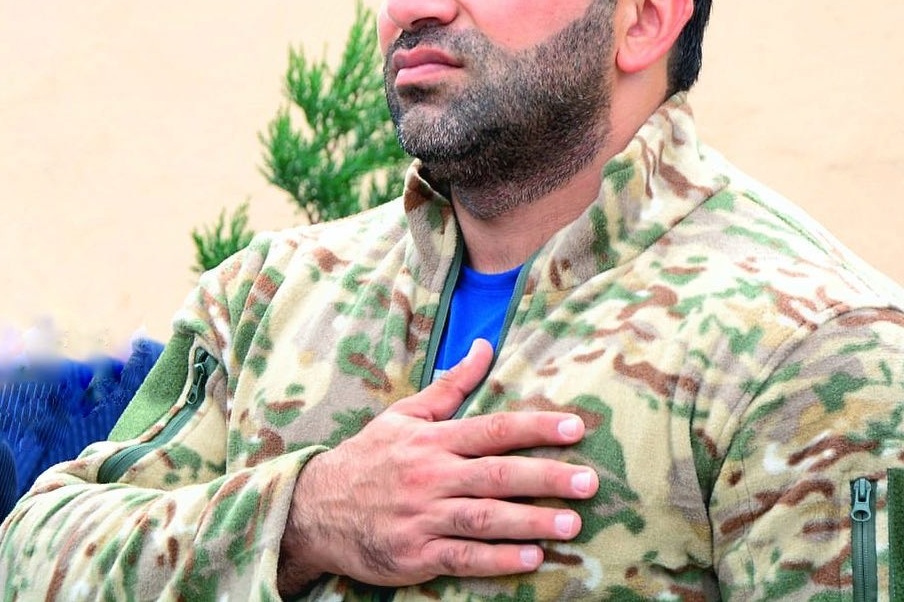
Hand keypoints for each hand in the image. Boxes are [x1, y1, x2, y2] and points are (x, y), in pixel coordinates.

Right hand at [277, 339, 597, 592]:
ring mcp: (424, 517)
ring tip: (571, 524)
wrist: (314, 510)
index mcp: (433, 441)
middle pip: (497, 474)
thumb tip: (484, 345)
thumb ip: (451, 386)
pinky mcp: (416, 554)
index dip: (536, 427)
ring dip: (530, 521)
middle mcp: (431, 476)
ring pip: (485, 518)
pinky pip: (463, 557)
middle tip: (589, 482)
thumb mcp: (405, 415)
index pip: (493, 429)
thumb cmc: (369, 458)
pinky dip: (497, 559)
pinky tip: (531, 559)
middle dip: (546, 477)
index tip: (575, 427)